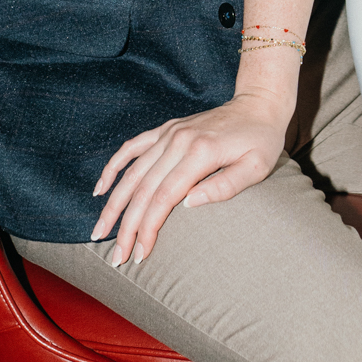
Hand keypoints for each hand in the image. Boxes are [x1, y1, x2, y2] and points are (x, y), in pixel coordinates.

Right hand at [91, 90, 288, 263]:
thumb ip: (225, 186)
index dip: (148, 228)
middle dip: (126, 226)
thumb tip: (189, 203)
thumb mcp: (256, 167)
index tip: (140, 254)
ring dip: (114, 204)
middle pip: (143, 189)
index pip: (164, 197)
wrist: (258, 105)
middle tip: (117, 256)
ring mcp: (169, 133)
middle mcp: (178, 141)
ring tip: (100, 231)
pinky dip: (113, 167)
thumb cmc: (261, 140)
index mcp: (200, 153)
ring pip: (132, 173)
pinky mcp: (166, 130)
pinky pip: (132, 148)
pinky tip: (100, 188)